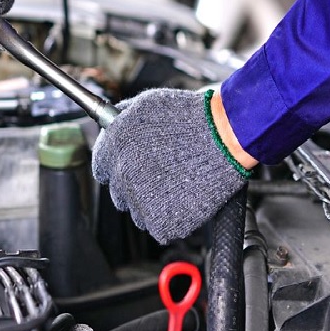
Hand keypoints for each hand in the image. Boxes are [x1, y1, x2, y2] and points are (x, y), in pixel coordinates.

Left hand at [92, 88, 250, 243]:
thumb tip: (110, 124)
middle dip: (136, 186)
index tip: (129, 166)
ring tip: (178, 185)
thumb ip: (122, 118)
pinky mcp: (162, 222)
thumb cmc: (194, 117)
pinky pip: (159, 227)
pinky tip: (185, 199)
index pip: (101, 167)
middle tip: (161, 175)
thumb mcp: (148, 103)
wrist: (227, 137)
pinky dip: (171, 218)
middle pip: (118, 193)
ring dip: (153, 203)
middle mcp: (123, 174)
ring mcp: (141, 200)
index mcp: (115, 145)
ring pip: (138, 212)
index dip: (117, 167)